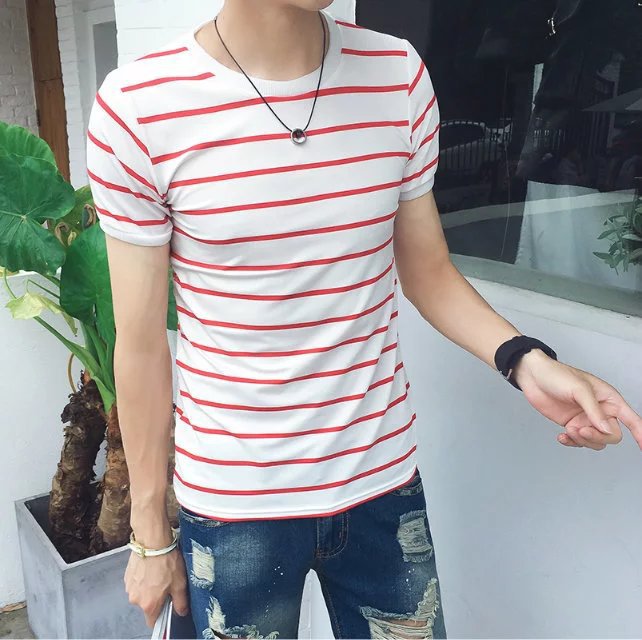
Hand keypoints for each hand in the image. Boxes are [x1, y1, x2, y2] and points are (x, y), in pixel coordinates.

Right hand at [124, 522, 189, 626]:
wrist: (152, 541)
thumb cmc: (166, 561)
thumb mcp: (180, 583)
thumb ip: (181, 602)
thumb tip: (182, 611)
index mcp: (149, 605)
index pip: (153, 622)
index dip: (162, 616)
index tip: (168, 606)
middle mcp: (136, 599)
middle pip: (148, 606)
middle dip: (157, 598)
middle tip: (167, 583)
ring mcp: (129, 588)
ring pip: (142, 593)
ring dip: (149, 587)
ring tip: (159, 572)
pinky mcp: (127, 576)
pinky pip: (137, 583)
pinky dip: (144, 578)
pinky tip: (152, 567)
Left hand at [512, 349, 641, 450]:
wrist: (532, 376)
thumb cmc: (557, 375)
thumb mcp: (579, 389)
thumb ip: (594, 410)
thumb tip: (605, 429)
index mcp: (609, 398)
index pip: (631, 419)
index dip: (640, 433)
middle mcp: (600, 411)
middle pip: (612, 435)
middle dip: (597, 436)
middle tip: (579, 429)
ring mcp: (585, 419)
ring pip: (596, 441)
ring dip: (583, 440)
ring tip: (569, 430)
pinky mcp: (571, 424)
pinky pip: (579, 441)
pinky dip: (572, 442)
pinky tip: (562, 437)